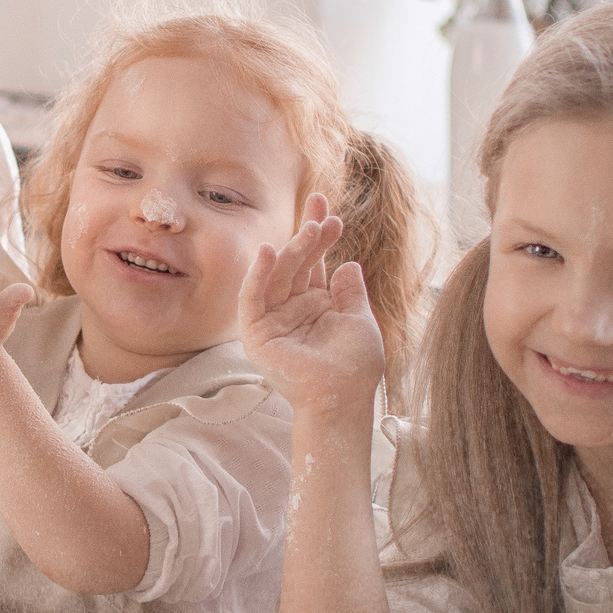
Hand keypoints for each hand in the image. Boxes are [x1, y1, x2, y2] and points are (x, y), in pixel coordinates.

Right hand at [239, 197, 383, 415]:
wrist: (343, 400)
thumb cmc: (355, 368)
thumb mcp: (360, 322)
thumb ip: (351, 292)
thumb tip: (348, 263)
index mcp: (315, 305)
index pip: (314, 263)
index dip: (320, 238)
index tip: (331, 214)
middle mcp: (291, 309)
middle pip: (296, 264)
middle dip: (307, 236)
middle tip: (321, 212)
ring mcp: (272, 320)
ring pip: (277, 276)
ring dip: (291, 250)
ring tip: (309, 228)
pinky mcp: (255, 334)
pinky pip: (252, 299)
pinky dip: (257, 275)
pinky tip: (268, 252)